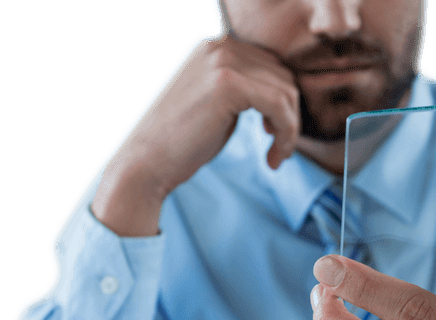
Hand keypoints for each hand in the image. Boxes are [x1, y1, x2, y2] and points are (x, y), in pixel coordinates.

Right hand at [91, 34, 299, 236]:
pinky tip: (273, 158)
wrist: (145, 162)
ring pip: (286, 90)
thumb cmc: (180, 141)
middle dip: (288, 114)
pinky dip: (287, 134)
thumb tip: (288, 92)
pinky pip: (280, 105)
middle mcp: (218, 42)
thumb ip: (246, 88)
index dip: (280, 99)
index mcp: (213, 42)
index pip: (269, 62)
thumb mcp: (216, 103)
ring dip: (290, 128)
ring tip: (277, 155)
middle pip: (282, 73)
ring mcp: (222, 58)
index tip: (272, 131)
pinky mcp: (228, 82)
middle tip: (278, 146)